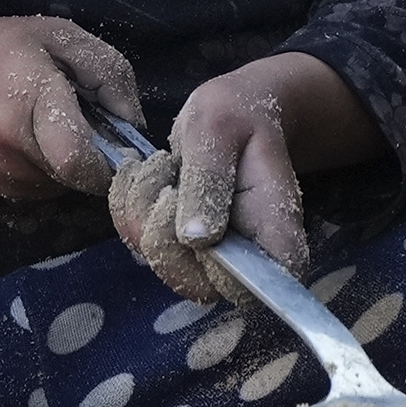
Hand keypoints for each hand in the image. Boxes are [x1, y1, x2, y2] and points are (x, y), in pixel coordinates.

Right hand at [0, 11, 141, 201]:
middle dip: (103, 154)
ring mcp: (8, 178)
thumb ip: (106, 72)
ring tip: (59, 122)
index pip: (79, 159)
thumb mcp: (55, 35)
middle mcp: (17, 152)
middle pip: (86, 176)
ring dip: (79, 160)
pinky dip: (57, 167)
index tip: (122, 136)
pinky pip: (51, 187)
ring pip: (72, 186)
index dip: (114, 157)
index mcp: (31, 105)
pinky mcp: (4, 191)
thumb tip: (134, 123)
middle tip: (94, 119)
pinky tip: (39, 136)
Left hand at [102, 53, 357, 296]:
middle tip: (163, 168)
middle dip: (156, 221)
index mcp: (276, 243)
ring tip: (159, 163)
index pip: (243, 290)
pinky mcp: (180, 248)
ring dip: (139, 206)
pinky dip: (128, 204)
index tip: (178, 198)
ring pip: (155, 260)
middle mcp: (245, 265)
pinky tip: (142, 172)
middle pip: (188, 281)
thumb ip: (209, 183)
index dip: (200, 261)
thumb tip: (197, 240)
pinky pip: (137, 243)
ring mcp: (209, 261)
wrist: (233, 116)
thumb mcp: (220, 132)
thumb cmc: (238, 117)